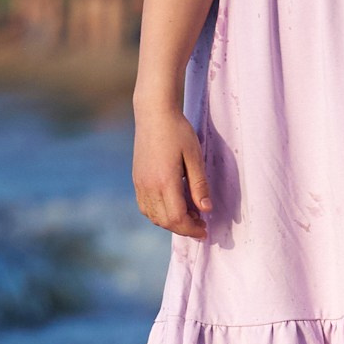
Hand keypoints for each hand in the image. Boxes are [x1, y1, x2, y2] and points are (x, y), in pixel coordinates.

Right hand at [133, 105, 210, 237]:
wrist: (153, 114)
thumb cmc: (178, 131)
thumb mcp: (195, 157)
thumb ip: (200, 185)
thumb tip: (206, 209)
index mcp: (165, 181)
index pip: (177, 218)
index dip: (192, 229)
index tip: (205, 230)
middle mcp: (149, 186)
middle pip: (165, 221)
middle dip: (184, 228)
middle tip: (201, 224)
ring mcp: (140, 183)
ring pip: (153, 216)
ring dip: (171, 222)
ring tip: (189, 214)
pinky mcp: (137, 179)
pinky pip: (145, 207)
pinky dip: (159, 214)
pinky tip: (173, 205)